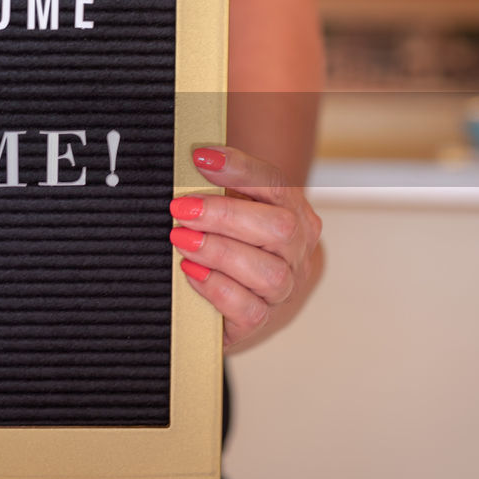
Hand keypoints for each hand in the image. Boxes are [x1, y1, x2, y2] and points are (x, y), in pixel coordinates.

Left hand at [169, 146, 322, 351]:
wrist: (242, 301)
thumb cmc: (234, 244)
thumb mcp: (232, 209)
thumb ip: (219, 186)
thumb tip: (195, 159)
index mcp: (294, 213)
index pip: (276, 184)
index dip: (241, 169)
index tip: (201, 158)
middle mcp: (296, 252)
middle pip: (279, 229)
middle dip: (225, 216)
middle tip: (182, 210)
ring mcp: (283, 289)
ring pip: (268, 273)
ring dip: (219, 252)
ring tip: (182, 241)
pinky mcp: (260, 320)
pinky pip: (249, 310)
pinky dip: (217, 288)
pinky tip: (192, 274)